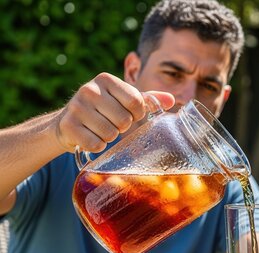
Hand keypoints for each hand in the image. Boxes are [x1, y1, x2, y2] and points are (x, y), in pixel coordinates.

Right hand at [54, 72, 174, 151]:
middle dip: (122, 127)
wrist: (67, 122)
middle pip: (124, 120)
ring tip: (100, 129)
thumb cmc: (103, 110)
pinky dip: (97, 145)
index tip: (128, 114)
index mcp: (106, 79)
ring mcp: (76, 107)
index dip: (136, 114)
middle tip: (111, 123)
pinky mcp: (68, 126)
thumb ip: (147, 99)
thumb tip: (171, 100)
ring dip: (109, 137)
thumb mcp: (123, 100)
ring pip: (110, 134)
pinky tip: (90, 137)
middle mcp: (89, 90)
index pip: (137, 103)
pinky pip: (96, 144)